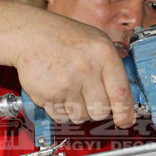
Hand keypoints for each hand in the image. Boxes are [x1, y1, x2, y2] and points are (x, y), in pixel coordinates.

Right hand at [12, 10, 135, 127]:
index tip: (125, 121)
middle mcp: (87, 68)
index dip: (125, 113)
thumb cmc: (64, 38)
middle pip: (101, 111)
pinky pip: (62, 117)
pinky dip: (60, 110)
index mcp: (103, 53)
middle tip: (87, 95)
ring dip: (77, 110)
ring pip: (82, 117)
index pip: (121, 93)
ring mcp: (67, 83)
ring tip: (69, 89)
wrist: (30, 34)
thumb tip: (125, 102)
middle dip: (96, 109)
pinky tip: (57, 91)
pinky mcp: (49, 94)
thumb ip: (111, 68)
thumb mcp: (96, 43)